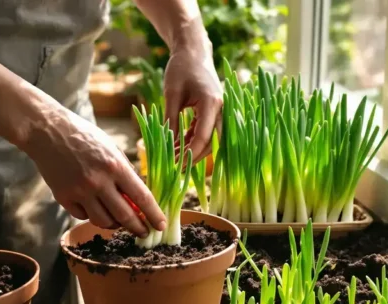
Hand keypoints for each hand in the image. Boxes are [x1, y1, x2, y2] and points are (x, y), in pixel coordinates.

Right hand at [23, 107, 165, 236]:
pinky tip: (94, 208)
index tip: (161, 225)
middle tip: (144, 233)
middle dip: (138, 228)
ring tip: (119, 221)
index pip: (142, 197)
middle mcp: (98, 181)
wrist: (46, 130)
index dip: (154, 214)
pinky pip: (83, 216)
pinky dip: (92, 216)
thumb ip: (125, 171)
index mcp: (115, 166)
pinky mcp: (63, 197)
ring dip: (115, 225)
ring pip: (104, 221)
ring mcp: (79, 191)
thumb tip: (138, 196)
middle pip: (125, 216)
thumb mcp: (111, 148)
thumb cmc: (84, 136)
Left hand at [164, 43, 222, 162]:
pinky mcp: (214, 111)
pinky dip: (194, 138)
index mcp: (211, 104)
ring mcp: (220, 110)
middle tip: (176, 167)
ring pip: (210, 138)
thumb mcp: (171, 94)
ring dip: (193, 148)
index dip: (189, 153)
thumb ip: (171, 120)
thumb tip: (167, 144)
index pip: (202, 137)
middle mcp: (221, 109)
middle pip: (211, 142)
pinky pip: (207, 130)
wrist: (193, 52)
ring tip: (174, 156)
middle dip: (194, 156)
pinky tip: (179, 144)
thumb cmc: (181, 69)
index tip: (175, 164)